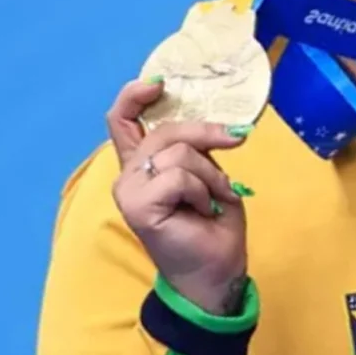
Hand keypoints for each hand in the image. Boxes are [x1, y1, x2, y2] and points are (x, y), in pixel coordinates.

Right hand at [107, 79, 250, 312]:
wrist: (216, 271)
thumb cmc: (214, 226)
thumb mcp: (210, 175)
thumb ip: (197, 148)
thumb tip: (221, 127)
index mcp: (143, 165)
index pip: (123, 120)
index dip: (136, 95)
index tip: (160, 83)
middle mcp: (129, 175)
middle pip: (166, 130)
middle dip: (207, 137)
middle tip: (232, 153)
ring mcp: (128, 191)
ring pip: (178, 153)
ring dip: (211, 176)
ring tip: (213, 202)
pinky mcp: (136, 206)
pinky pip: (178, 177)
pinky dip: (202, 192)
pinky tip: (203, 212)